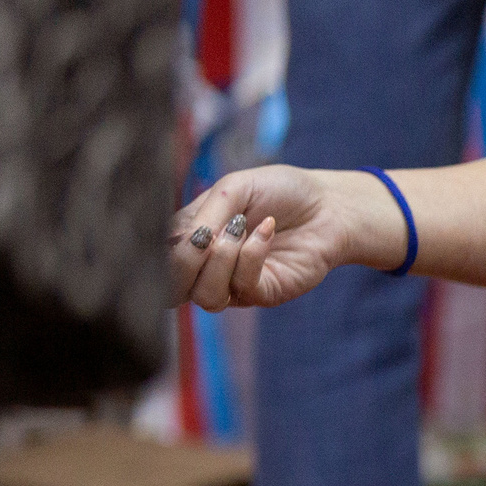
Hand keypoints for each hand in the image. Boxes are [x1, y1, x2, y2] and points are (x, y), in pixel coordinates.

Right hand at [167, 166, 393, 311]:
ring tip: (240, 227)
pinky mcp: (266, 293)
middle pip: (174, 289)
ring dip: (220, 259)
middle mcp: (209, 268)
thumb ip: (201, 216)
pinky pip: (244, 286)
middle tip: (206, 233)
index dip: (157, 252)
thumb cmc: (279, 192)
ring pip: (206, 295)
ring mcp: (236, 285)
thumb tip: (177, 243)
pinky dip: (250, 255)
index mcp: (192, 240)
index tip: (180, 229)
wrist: (327, 204)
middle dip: (184, 261)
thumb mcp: (232, 190)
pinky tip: (266, 229)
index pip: (158, 261)